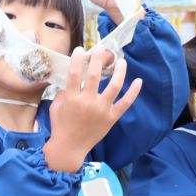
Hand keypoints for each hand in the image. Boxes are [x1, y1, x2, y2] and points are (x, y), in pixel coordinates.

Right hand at [43, 48, 141, 171]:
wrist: (70, 146)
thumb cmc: (60, 125)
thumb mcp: (57, 107)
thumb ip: (64, 93)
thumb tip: (73, 82)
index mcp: (72, 98)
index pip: (75, 74)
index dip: (77, 60)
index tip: (80, 50)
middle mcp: (88, 102)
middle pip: (95, 76)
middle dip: (98, 59)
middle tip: (101, 49)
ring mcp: (102, 109)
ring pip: (114, 86)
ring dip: (119, 71)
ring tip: (121, 61)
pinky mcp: (112, 117)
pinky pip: (125, 103)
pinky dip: (133, 92)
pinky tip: (138, 81)